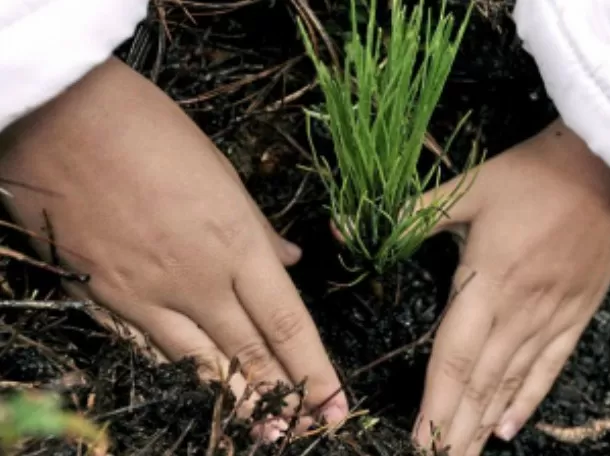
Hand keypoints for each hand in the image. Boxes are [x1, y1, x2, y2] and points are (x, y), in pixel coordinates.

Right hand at [0, 58, 347, 437]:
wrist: (62, 118)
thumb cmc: (150, 131)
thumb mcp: (221, 172)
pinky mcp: (102, 298)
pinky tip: (193, 395)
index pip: (287, 324)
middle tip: (306, 433)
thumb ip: (256, 228)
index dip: (315, 371)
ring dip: (235, 402)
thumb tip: (286, 260)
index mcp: (236, 244)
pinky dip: (176, 375)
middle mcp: (198, 281)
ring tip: (263, 434)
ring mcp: (147, 295)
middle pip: (250, 354)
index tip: (336, 404)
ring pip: (200, 365)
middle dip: (283, 398)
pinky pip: (147, 350)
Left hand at [412, 119, 609, 454]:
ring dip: (484, 424)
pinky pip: (550, 367)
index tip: (419, 441)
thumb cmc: (534, 173)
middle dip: (456, 429)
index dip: (435, 404)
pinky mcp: (578, 314)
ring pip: (512, 383)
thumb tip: (343, 225)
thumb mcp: (470, 186)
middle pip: (480, 382)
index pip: (454, 357)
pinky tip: (510, 428)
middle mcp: (519, 310)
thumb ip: (411, 215)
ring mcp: (552, 316)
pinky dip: (528, 401)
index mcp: (487, 280)